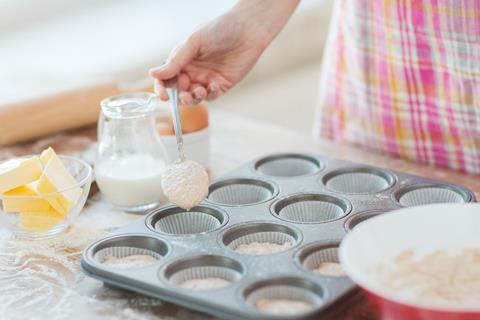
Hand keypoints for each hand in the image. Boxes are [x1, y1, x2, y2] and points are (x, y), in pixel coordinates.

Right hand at [149, 0, 299, 104]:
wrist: (248, 30)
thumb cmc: (219, 30)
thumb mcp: (193, 43)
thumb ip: (175, 61)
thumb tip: (153, 74)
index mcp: (182, 60)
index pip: (166, 78)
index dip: (162, 88)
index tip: (163, 96)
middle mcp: (192, 71)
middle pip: (179, 91)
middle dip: (180, 96)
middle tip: (186, 95)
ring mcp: (206, 79)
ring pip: (194, 97)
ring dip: (194, 99)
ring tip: (200, 91)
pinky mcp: (221, 85)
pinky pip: (211, 97)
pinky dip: (210, 95)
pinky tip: (215, 87)